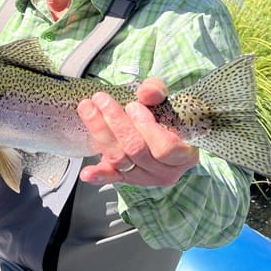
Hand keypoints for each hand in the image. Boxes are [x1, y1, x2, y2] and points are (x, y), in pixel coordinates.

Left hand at [76, 77, 198, 186]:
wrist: (161, 129)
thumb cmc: (167, 116)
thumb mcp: (166, 99)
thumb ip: (157, 92)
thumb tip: (145, 93)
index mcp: (183, 155)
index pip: (165, 148)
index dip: (147, 127)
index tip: (132, 106)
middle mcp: (165, 172)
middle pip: (137, 150)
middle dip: (116, 123)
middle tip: (101, 99)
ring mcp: (145, 177)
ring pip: (120, 159)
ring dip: (101, 133)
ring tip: (87, 109)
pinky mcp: (127, 178)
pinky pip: (112, 177)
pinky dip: (99, 175)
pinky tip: (87, 173)